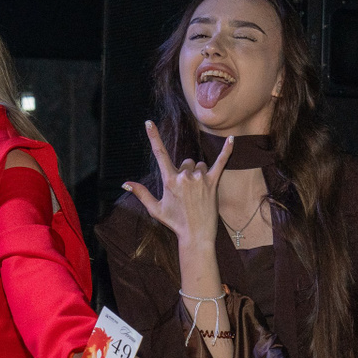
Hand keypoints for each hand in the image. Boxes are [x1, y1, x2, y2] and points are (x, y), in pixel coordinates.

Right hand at [122, 121, 229, 248]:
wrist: (196, 235)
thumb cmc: (175, 222)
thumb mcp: (155, 209)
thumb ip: (141, 193)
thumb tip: (125, 183)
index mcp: (169, 180)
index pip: (159, 154)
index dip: (154, 137)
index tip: (149, 122)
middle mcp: (184, 176)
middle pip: (185, 161)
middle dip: (185, 172)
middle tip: (187, 193)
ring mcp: (200, 178)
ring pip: (198, 164)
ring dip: (198, 173)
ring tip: (197, 192)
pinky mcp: (213, 182)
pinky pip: (221, 162)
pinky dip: (227, 151)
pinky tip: (232, 139)